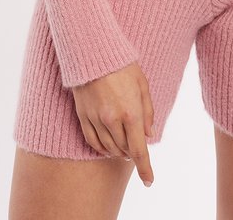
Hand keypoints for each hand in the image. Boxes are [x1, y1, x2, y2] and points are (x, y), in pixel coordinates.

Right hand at [71, 61, 154, 186]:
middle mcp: (112, 120)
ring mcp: (96, 119)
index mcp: (130, 112)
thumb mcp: (142, 84)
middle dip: (132, 153)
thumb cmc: (122, 64)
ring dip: (118, 151)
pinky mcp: (83, 115)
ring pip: (108, 148)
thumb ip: (147, 111)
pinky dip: (101, 148)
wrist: (93, 51)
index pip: (139, 150)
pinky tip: (106, 145)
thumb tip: (149, 134)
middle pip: (124, 150)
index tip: (149, 181)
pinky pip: (92, 141)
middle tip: (136, 147)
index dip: (145, 168)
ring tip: (123, 145)